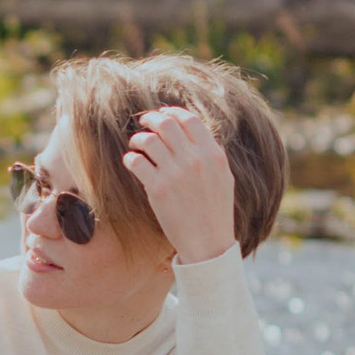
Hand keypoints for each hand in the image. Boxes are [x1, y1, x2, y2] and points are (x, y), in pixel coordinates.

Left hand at [121, 105, 236, 263]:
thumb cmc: (216, 211)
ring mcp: (175, 173)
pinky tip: (132, 162)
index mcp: (213, 155)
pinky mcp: (158, 189)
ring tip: (136, 145)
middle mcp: (195, 160)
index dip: (172, 112)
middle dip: (150, 119)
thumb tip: (196, 133)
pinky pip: (136, 161)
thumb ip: (212, 154)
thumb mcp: (224, 177)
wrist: (208, 242)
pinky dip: (130, 158)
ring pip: (148, 140)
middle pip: (166, 124)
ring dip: (138, 139)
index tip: (163, 113)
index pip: (190, 120)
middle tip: (143, 122)